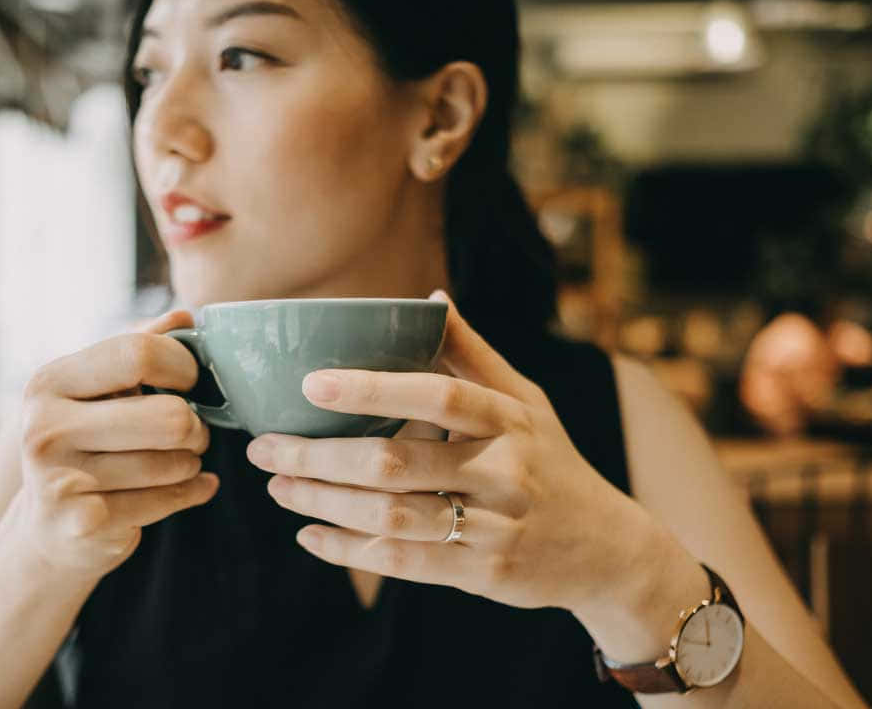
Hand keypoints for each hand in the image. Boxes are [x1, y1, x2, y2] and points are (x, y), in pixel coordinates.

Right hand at [14, 310, 218, 578]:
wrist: (49, 529)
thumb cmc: (86, 445)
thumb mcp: (100, 390)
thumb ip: (140, 349)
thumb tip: (185, 316)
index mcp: (50, 382)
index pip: (138, 353)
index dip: (182, 366)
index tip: (191, 382)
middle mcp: (44, 428)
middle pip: (169, 417)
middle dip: (196, 427)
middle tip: (194, 433)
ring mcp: (59, 480)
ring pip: (174, 463)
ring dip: (191, 463)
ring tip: (179, 463)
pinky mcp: (84, 524)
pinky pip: (169, 500)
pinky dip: (192, 492)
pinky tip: (194, 488)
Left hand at [247, 290, 651, 611]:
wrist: (607, 549)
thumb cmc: (552, 462)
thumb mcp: (527, 402)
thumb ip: (473, 355)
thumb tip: (431, 299)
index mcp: (509, 419)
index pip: (436, 396)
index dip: (372, 388)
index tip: (310, 383)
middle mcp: (504, 470)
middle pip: (396, 462)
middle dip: (320, 455)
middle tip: (265, 448)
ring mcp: (494, 526)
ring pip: (392, 515)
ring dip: (324, 502)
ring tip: (279, 486)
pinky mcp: (484, 572)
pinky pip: (404, 562)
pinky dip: (350, 551)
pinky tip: (310, 537)